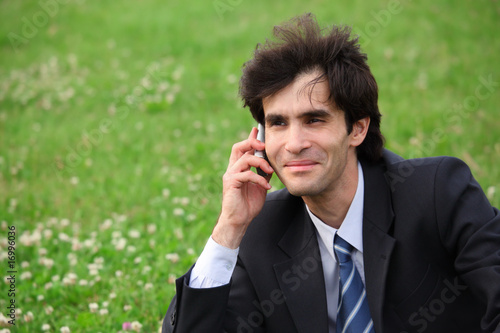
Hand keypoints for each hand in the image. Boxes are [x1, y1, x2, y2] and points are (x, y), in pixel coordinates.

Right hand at [212, 127, 273, 248]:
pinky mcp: (231, 183)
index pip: (242, 149)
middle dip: (252, 143)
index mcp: (238, 168)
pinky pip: (246, 174)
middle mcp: (232, 169)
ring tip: (270, 172)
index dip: (250, 139)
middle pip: (239, 147)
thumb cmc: (248, 204)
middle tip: (264, 146)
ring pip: (245, 159)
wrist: (239, 221)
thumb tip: (271, 164)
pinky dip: (259, 179)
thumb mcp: (260, 185)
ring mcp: (230, 175)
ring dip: (260, 163)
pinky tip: (267, 186)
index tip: (257, 130)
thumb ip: (263, 174)